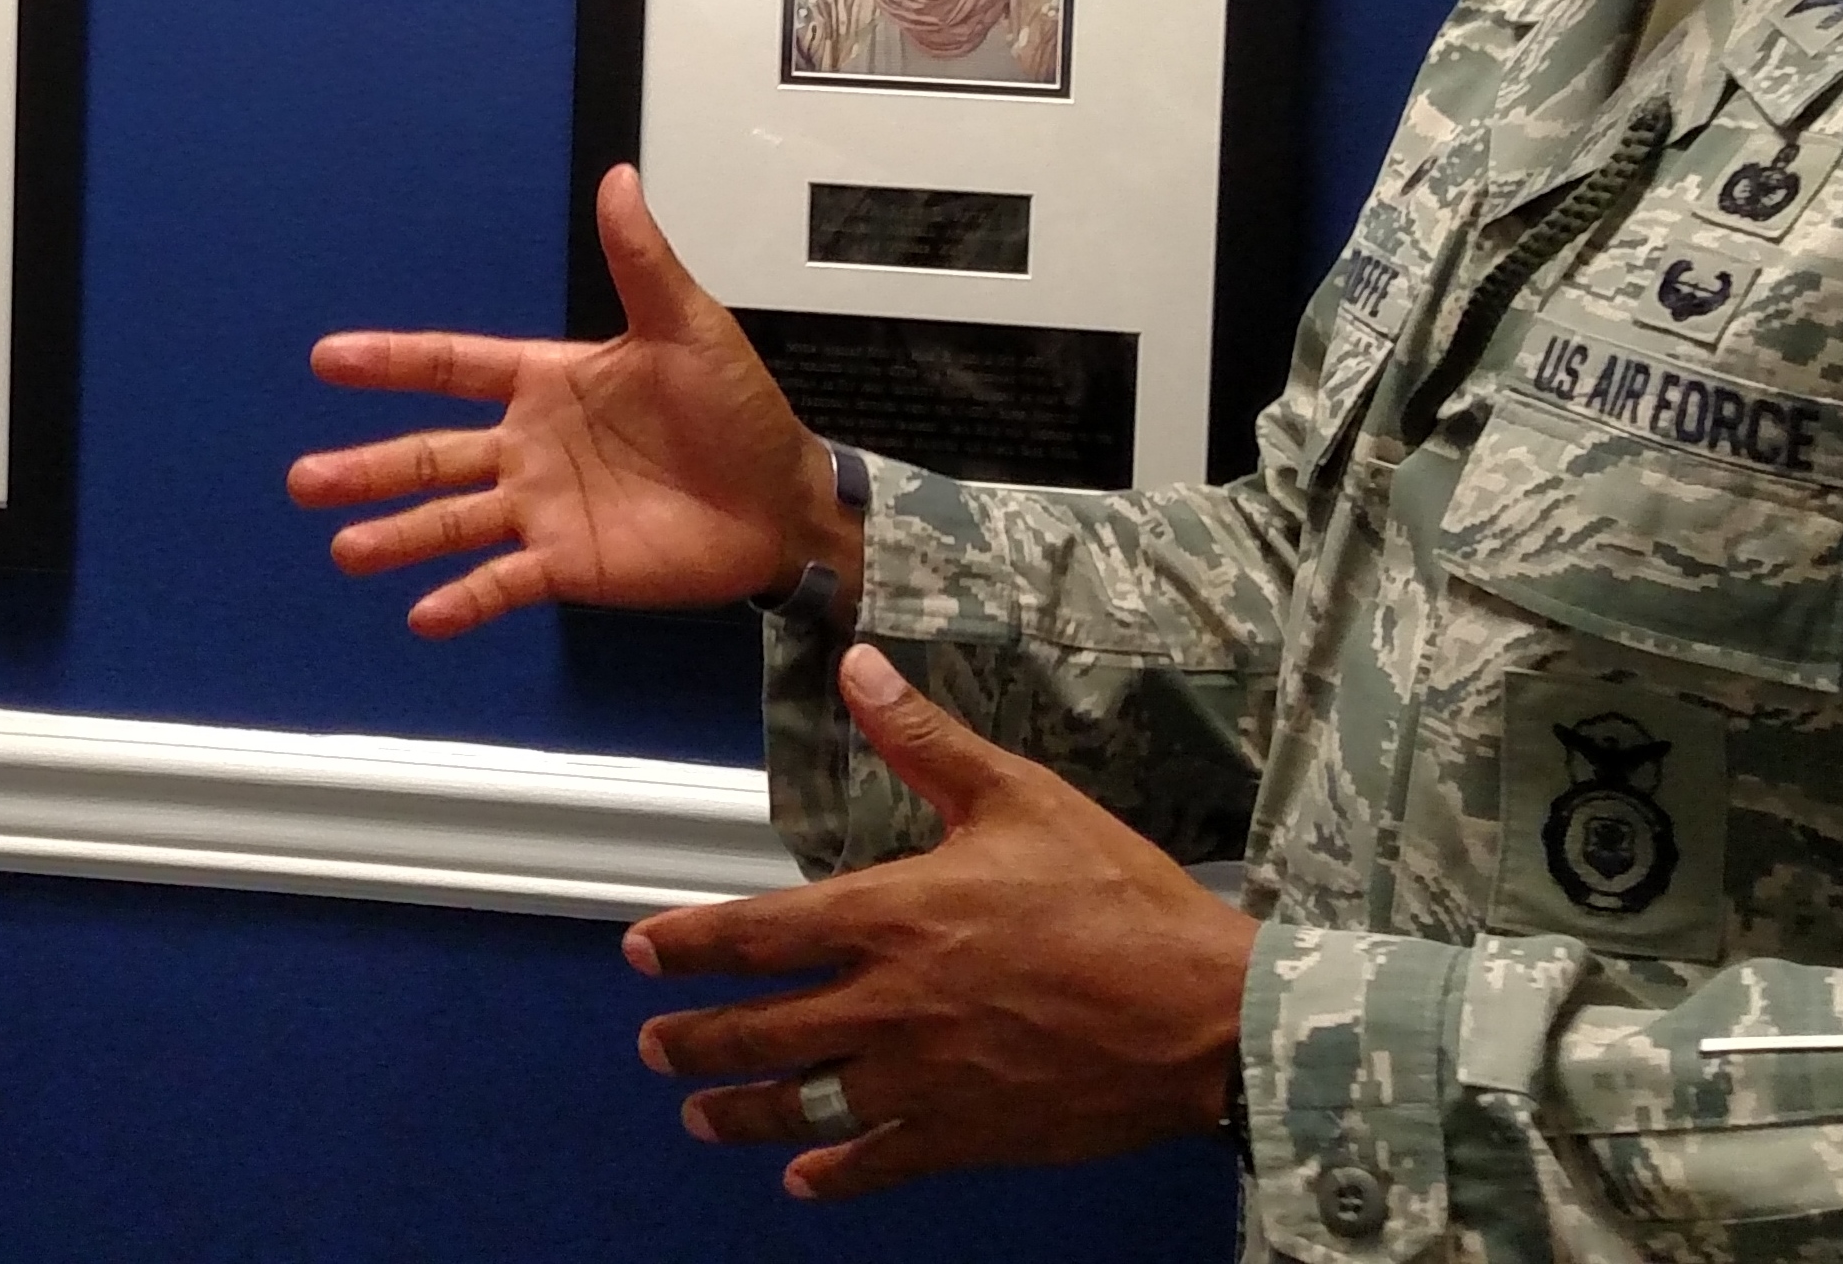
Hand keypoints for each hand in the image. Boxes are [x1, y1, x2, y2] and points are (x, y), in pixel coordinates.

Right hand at [293, 165, 845, 634]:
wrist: (781, 497)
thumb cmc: (738, 410)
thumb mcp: (688, 326)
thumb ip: (641, 261)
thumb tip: (620, 178)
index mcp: (548, 382)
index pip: (454, 367)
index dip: (392, 362)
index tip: (327, 359)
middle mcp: (531, 447)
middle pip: (433, 453)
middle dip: (368, 468)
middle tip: (305, 480)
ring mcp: (545, 509)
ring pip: (453, 521)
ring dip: (398, 536)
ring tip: (345, 549)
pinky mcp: (569, 564)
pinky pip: (505, 583)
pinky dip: (464, 601)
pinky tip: (422, 616)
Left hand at [625, 647, 1253, 1197]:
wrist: (1202, 1016)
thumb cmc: (1117, 900)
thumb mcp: (1021, 798)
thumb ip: (926, 739)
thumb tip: (858, 666)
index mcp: (891, 916)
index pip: (755, 934)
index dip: (687, 944)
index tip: (641, 951)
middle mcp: (887, 1003)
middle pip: (758, 1031)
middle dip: (694, 1040)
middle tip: (655, 1046)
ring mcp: (921, 1078)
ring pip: (802, 1103)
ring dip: (740, 1112)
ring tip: (700, 1114)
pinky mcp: (965, 1134)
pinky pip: (876, 1159)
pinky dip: (832, 1171)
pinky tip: (804, 1176)